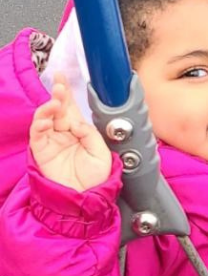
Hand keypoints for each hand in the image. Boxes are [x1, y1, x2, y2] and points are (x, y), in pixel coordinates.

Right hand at [30, 74, 111, 191]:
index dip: (66, 93)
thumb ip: (90, 135)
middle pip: (58, 109)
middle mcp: (64, 133)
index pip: (71, 108)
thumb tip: (76, 123)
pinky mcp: (42, 151)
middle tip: (59, 85)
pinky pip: (37, 134)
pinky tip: (46, 119)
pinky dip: (40, 124)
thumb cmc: (96, 177)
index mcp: (80, 132)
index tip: (61, 78)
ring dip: (48, 108)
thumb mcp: (102, 153)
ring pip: (45, 118)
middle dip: (58, 96)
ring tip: (55, 103)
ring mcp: (52, 141)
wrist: (86, 197)